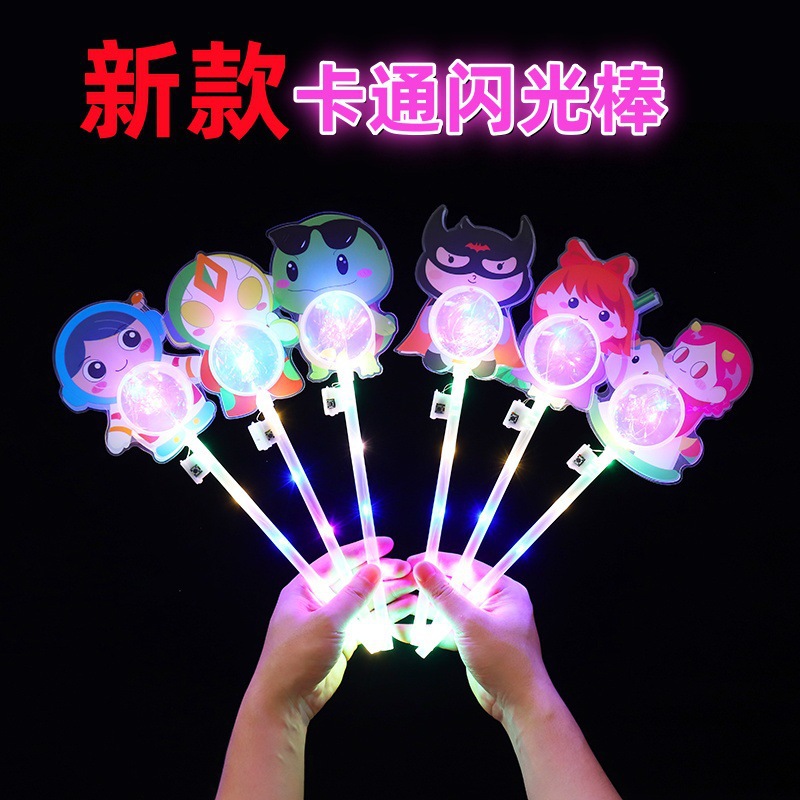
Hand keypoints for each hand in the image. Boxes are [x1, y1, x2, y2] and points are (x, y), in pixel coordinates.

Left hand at [245, 536, 410, 723]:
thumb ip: (353, 596)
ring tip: (413, 590)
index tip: (387, 544)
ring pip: (364, 602)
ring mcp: (331, 621)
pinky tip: (404, 611)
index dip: (363, 551)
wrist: (286, 702)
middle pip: (354, 580)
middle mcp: (318, 601)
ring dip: (387, 596)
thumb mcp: (326, 622)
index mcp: (305, 588)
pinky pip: (367, 622)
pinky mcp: (343, 640)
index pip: (337, 561)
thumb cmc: (295, 658)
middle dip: (381, 575)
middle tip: (407, 570)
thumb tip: (374, 569)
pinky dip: (385, 617)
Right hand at [394, 553, 621, 799]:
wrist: (519, 705)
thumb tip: (422, 567)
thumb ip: (444, 595)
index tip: (414, 561)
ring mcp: (485, 623)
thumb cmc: (504, 660)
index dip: (439, 562)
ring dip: (427, 610)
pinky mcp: (475, 642)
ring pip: (451, 610)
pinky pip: (450, 629)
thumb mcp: (470, 623)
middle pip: (457, 587)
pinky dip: (431, 631)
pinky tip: (407, 631)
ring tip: (400, 606)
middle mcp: (496, 603)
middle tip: (403, 583)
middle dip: (430, 587)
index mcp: (504, 590)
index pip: (468, 566)